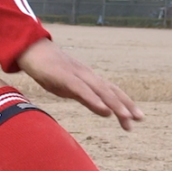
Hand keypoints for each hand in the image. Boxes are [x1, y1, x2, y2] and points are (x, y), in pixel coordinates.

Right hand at [16, 38, 143, 130]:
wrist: (32, 50)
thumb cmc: (48, 70)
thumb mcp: (68, 87)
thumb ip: (84, 97)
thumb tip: (101, 109)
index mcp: (88, 79)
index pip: (111, 92)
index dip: (125, 103)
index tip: (136, 117)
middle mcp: (87, 76)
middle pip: (111, 91)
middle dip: (126, 105)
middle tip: (139, 119)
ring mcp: (77, 75)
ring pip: (101, 91)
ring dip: (115, 105)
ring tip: (127, 118)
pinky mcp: (65, 77)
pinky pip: (83, 91)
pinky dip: (95, 101)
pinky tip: (105, 111)